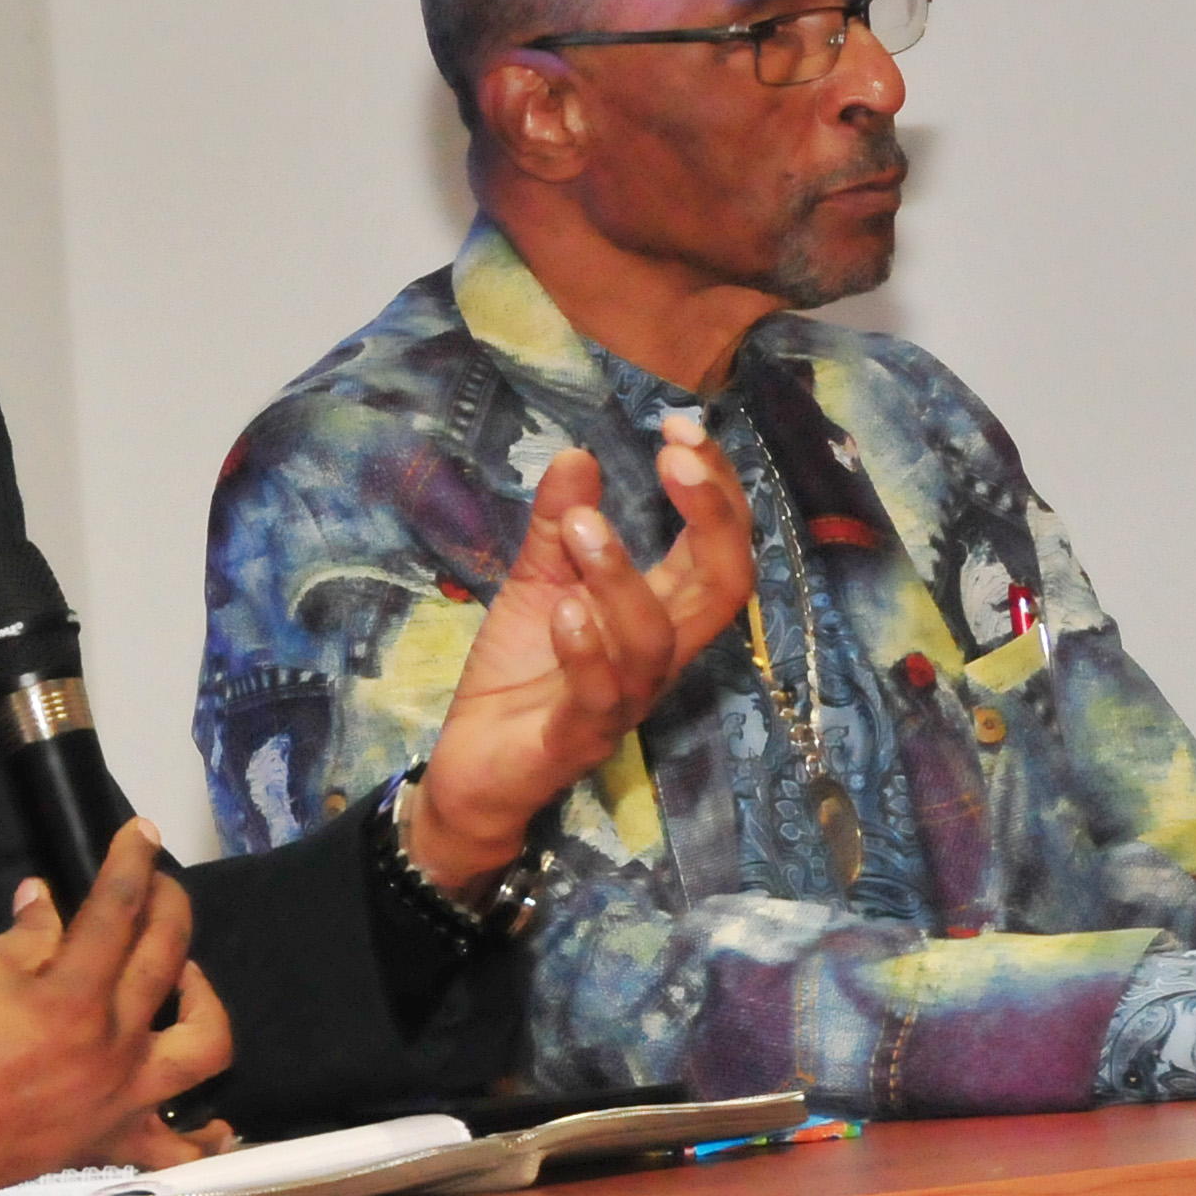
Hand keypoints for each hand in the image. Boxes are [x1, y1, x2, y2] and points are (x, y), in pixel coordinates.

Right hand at [0, 822, 232, 1195]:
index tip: (143, 833)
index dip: (132, 862)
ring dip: (205, 1002)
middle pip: (167, 959)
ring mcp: (123, 1099)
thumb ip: (24, 937)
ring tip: (181, 983)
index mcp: (72, 997)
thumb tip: (45, 900)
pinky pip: (180, 1149)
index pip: (117, 910)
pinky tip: (205, 1118)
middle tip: (159, 888)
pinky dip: (202, 1135)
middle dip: (170, 906)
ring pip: (206, 1046)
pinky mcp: (113, 1143)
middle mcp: (114, 1046)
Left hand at [405, 428, 755, 886]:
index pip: (719, 547)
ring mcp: (624, 701)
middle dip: (711, 517)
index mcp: (660, 614)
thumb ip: (558, 528)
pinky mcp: (578, 740)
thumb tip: (576, 452)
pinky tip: (566, 608)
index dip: (716, 489)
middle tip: (674, 456)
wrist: (471, 767)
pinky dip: (588, 649)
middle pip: (724, 588)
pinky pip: (601, 697)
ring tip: (584, 526)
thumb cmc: (520, 674)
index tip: (681, 427)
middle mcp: (659, 657)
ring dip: (623, 576)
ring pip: (656, 640)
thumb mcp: (536, 585)